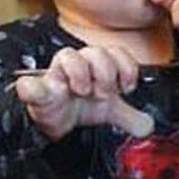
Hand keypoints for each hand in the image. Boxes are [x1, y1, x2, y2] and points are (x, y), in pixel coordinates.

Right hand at [15, 46, 153, 139]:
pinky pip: (30, 84)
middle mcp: (77, 62)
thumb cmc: (80, 105)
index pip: (116, 52)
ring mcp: (55, 74)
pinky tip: (48, 91)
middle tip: (103, 94)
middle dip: (106, 75)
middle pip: (96, 52)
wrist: (55, 119)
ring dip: (81, 75)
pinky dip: (35, 87)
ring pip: (68, 57)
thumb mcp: (108, 110)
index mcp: (97, 64)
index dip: (126, 68)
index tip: (126, 87)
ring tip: (82, 92)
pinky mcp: (36, 89)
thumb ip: (129, 116)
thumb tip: (148, 126)